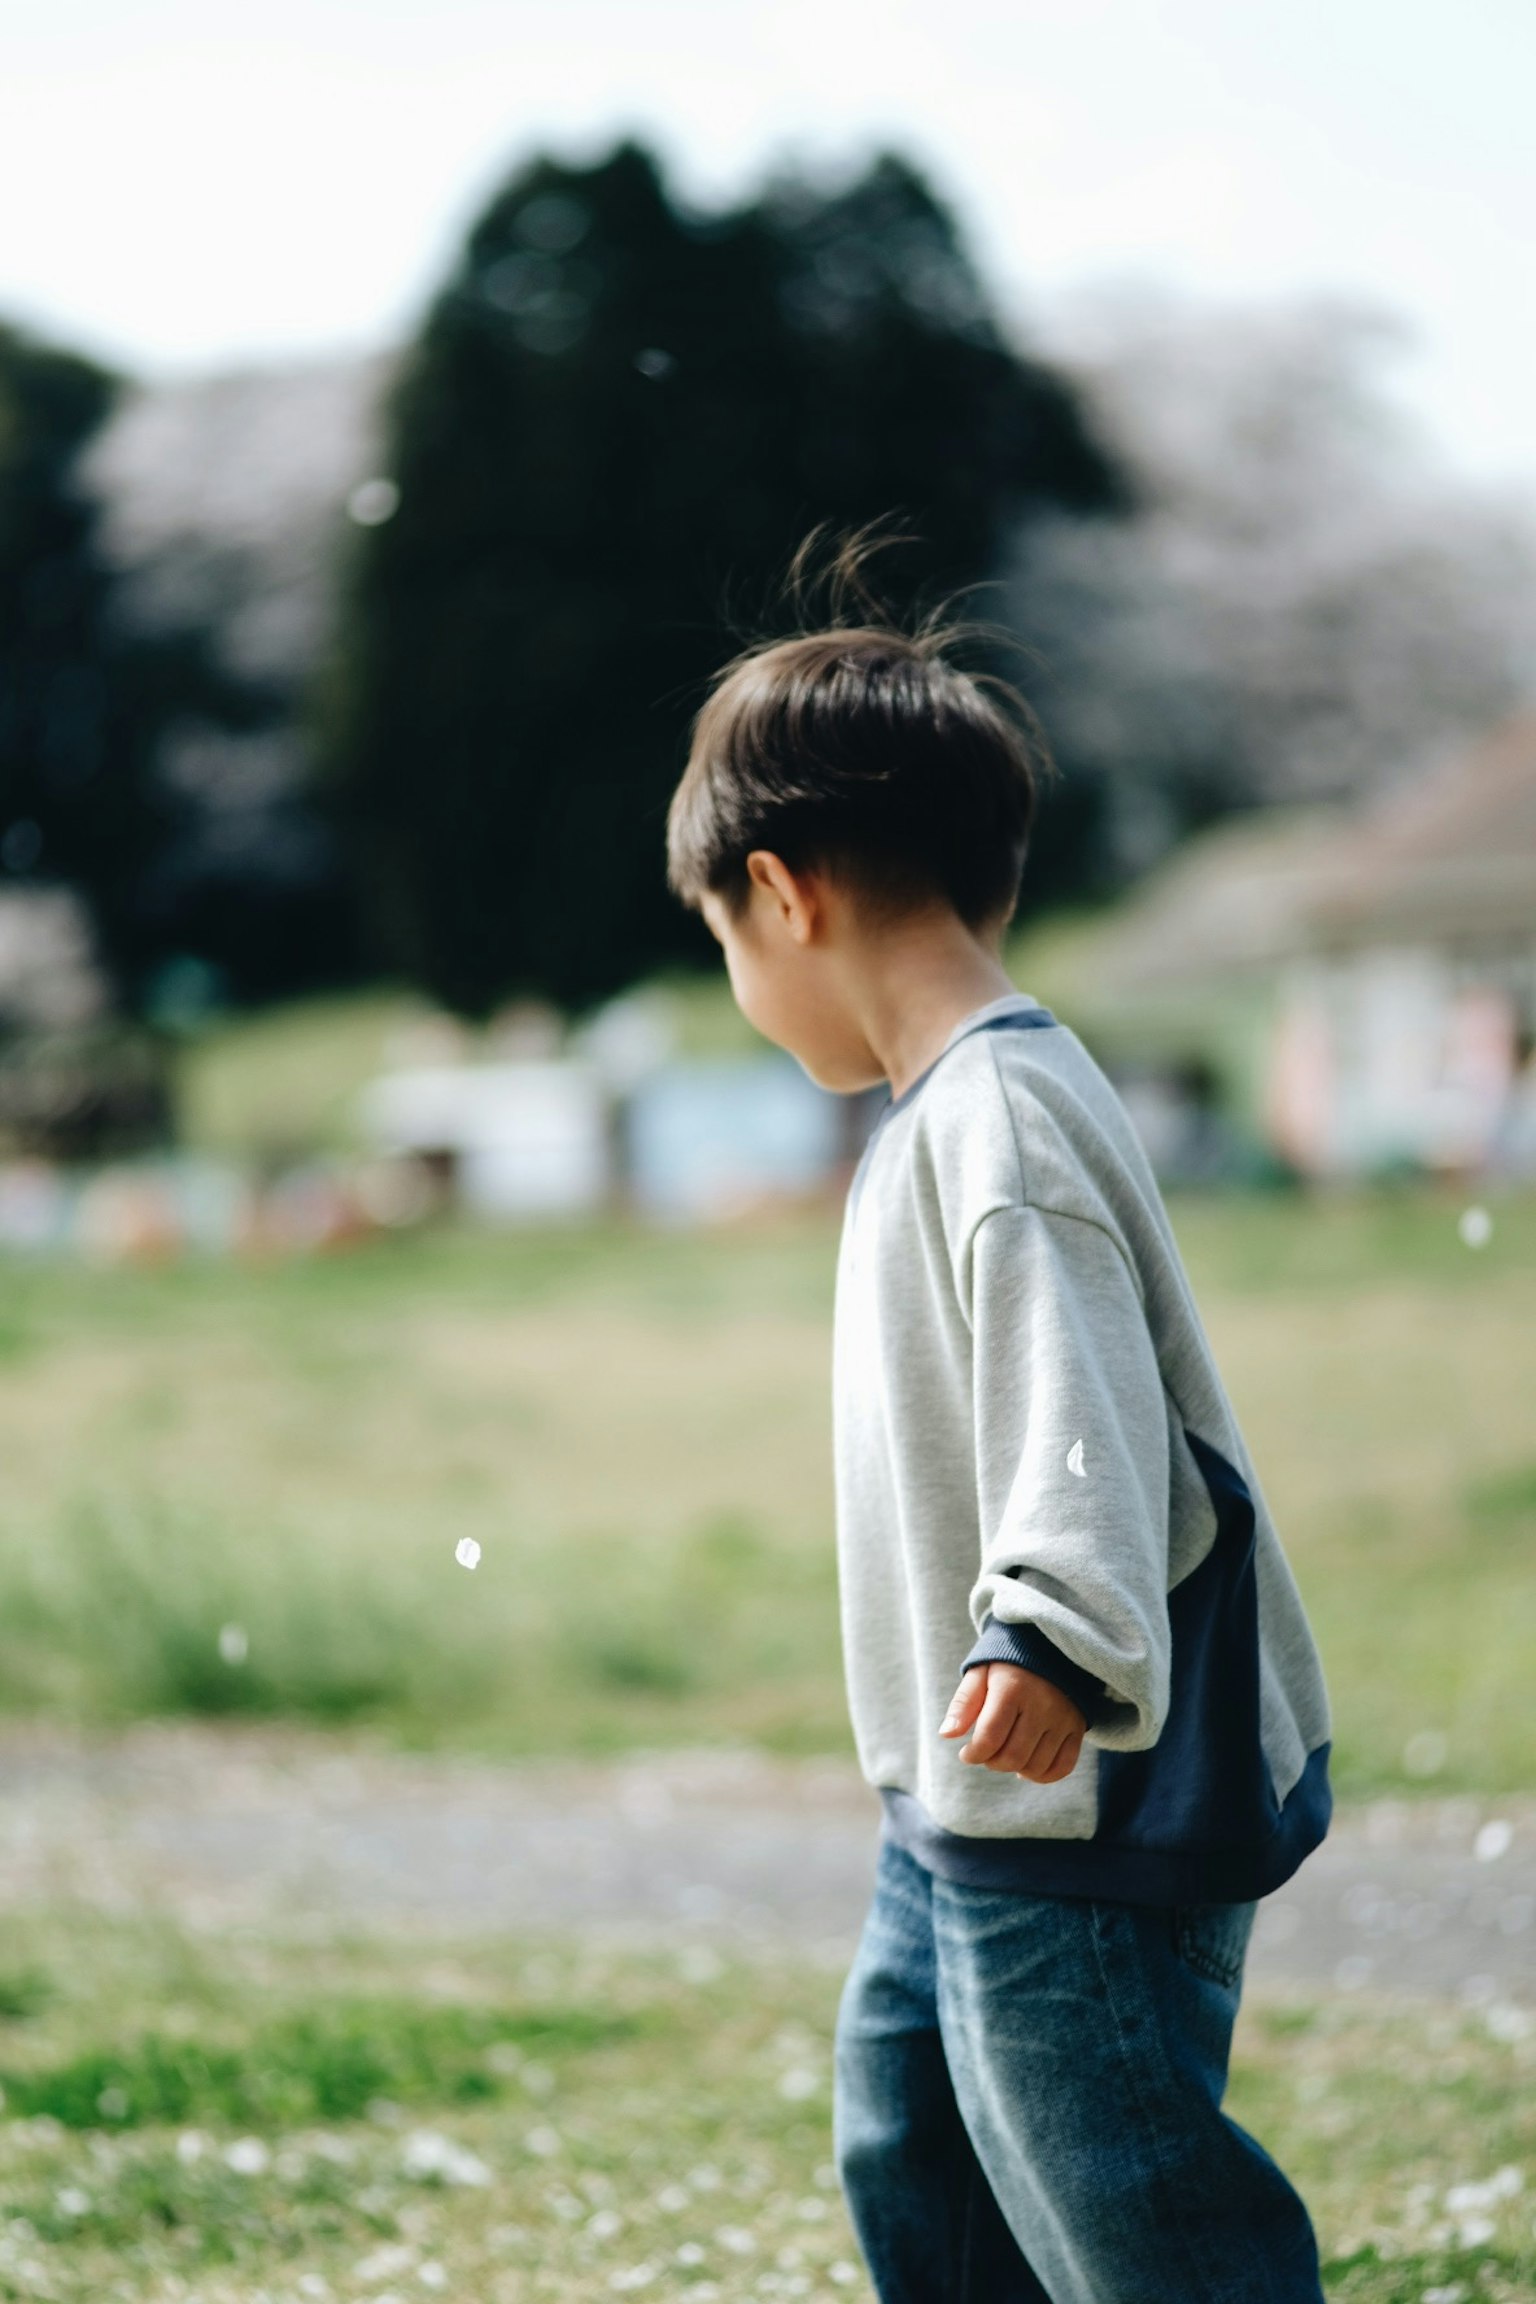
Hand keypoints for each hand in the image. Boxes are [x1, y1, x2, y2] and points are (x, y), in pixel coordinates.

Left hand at [939, 1663, 1085, 1782]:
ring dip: (1014, 1769)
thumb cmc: (1006, 1663)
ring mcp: (1063, 1718)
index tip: (966, 1753)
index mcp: (1013, 1688)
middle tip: (985, 1752)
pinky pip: (1063, 1766)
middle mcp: (1042, 1704)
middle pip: (1013, 1757)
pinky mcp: (1077, 1727)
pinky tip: (1026, 1767)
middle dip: (991, 1762)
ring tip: (1004, 1754)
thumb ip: (963, 1703)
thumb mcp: (980, 1673)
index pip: (990, 1738)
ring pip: (1036, 1766)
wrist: (1049, 1646)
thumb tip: (947, 1735)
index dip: (973, 1754)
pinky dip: (1042, 1776)